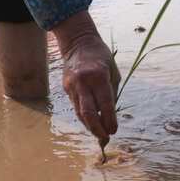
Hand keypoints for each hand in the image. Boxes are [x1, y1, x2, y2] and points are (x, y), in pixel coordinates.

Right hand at [52, 11, 120, 144]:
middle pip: (88, 113)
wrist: (78, 42)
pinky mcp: (66, 88)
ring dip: (90, 126)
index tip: (114, 130)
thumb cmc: (101, 56)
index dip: (109, 120)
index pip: (104, 104)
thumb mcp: (113, 72)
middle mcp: (83, 82)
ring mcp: (72, 86)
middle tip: (105, 138)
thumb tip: (110, 116)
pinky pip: (76, 106)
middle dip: (97, 129)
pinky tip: (91, 122)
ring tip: (100, 134)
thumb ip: (111, 94)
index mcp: (98, 77)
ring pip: (79, 113)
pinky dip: (84, 117)